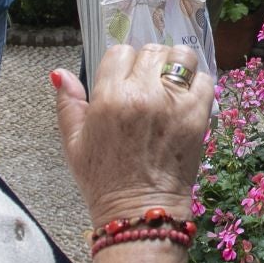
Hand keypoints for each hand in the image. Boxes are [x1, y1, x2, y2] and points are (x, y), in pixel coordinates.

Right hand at [54, 44, 208, 226]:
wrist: (140, 211)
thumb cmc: (104, 180)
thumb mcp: (74, 143)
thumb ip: (68, 104)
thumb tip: (59, 73)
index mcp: (110, 97)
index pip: (120, 52)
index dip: (122, 64)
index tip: (125, 79)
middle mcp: (143, 94)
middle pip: (152, 51)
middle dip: (148, 63)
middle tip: (148, 84)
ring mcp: (173, 103)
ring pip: (182, 57)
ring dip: (176, 66)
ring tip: (171, 85)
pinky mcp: (198, 115)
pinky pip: (205, 80)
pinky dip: (198, 84)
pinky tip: (187, 98)